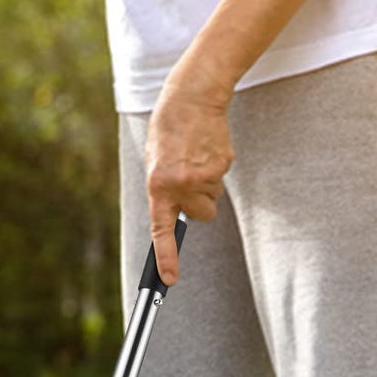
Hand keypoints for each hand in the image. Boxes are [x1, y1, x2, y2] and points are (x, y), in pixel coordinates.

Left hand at [144, 64, 232, 285]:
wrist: (192, 96)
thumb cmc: (170, 128)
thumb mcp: (155, 159)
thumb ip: (163, 188)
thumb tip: (175, 213)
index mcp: (158, 184)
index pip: (161, 230)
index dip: (166, 257)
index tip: (168, 280)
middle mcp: (180, 184)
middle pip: (201, 215)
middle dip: (199, 202)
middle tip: (190, 174)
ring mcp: (203, 176)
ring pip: (212, 198)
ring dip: (207, 183)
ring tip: (196, 156)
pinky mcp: (222, 165)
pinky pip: (220, 180)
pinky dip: (215, 168)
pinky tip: (206, 148)